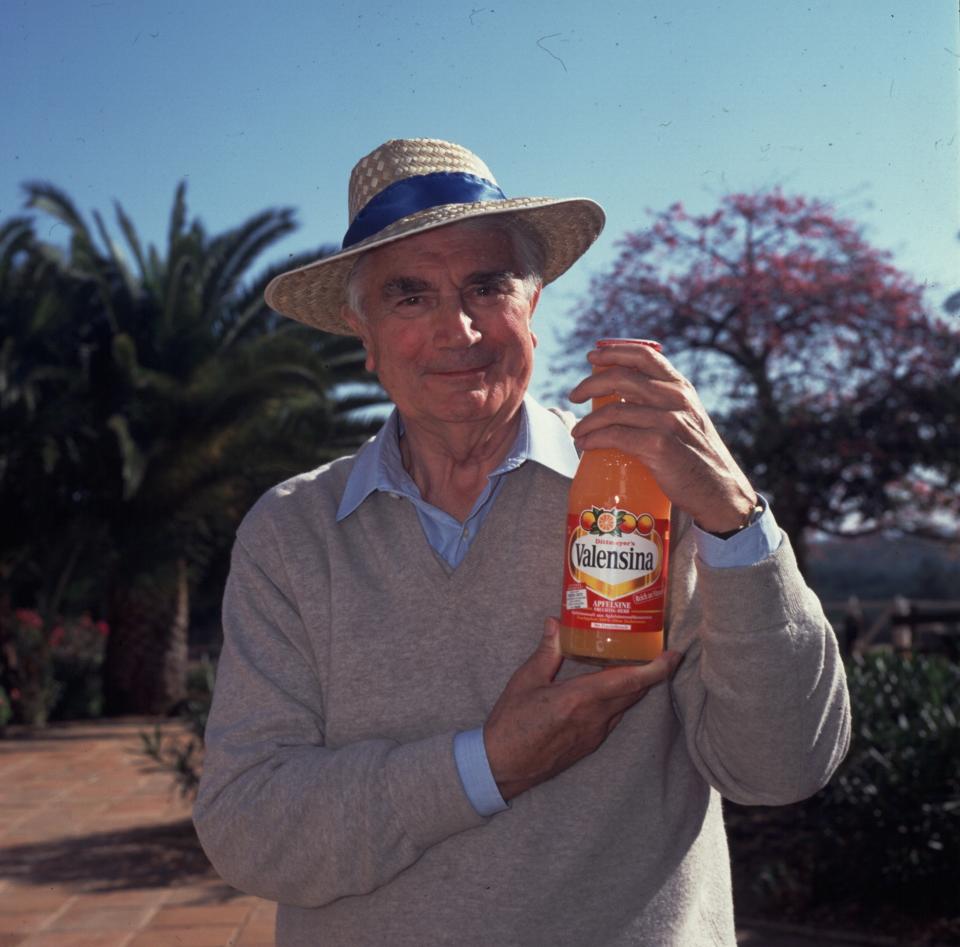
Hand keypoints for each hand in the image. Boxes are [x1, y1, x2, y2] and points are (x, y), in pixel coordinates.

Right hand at [484, 618, 680, 800]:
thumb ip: (547, 652)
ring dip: (636, 686)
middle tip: (657, 649)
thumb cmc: (511, 723)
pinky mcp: (589, 744)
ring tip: (638, 663)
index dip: (656, 668)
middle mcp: (594, 718)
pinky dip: (620, 699)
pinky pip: (614, 717)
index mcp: (580, 699)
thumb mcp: (525, 681)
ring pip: (626, 706)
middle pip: (634, 692)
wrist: (502, 767)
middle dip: (651, 672)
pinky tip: (611, 688)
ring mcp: (594, 734)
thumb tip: (556, 623)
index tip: (673, 654)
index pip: (629, 681)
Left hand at [569, 342, 756, 532]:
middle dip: (590, 384)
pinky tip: (585, 444)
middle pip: (621, 378)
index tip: (592, 357)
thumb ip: (662, 405)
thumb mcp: (686, 420)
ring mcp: (668, 421)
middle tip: (574, 396)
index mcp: (681, 388)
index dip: (614, 351)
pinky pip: (615, 436)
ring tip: (577, 431)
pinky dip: (594, 439)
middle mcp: (675, 399)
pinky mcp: (659, 446)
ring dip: (587, 421)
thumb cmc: (697, 459)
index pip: (645, 355)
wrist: (720, 492)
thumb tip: (621, 402)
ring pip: (613, 410)